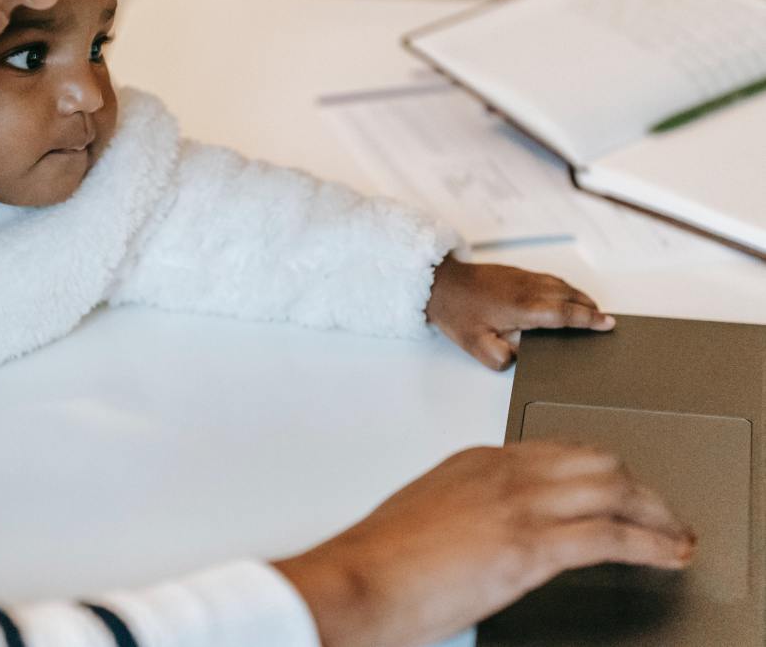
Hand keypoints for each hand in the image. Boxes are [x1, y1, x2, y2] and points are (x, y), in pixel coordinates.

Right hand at [273, 442, 694, 646]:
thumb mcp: (428, 516)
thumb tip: (491, 536)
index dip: (598, 473)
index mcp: (475, 462)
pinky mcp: (529, 545)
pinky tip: (667, 554)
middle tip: (658, 512)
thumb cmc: (378, 560)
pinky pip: (612, 536)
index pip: (557, 452)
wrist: (359, 580)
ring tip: (674, 534)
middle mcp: (502, 471)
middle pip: (594, 460)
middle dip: (636, 487)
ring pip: (613, 488)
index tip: (617, 492)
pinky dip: (651, 544)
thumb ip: (468, 513)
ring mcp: (517, 504)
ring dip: (655, 512)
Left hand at [426, 255, 614, 369]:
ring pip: (560, 285)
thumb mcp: (475, 344)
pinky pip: (549, 279)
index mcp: (522, 308)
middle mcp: (527, 289)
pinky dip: (564, 287)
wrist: (440, 282)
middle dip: (590, 308)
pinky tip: (565, 294)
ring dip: (579, 296)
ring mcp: (522, 278)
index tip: (606, 324)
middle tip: (606, 320)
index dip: (588, 319)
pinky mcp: (516, 272)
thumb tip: (518, 360)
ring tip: (592, 309)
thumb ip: (500, 358)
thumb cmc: (456, 311)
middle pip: (569, 296)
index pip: (565, 314)